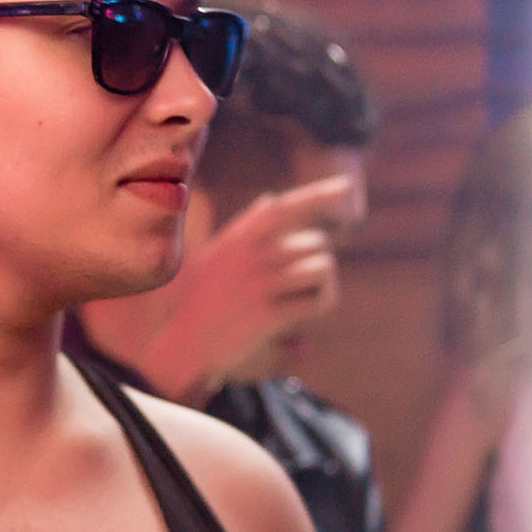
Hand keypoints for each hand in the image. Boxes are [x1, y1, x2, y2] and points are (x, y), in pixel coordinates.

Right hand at [148, 173, 358, 393]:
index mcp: (238, 237)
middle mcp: (250, 256)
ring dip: (324, 282)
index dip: (317, 195)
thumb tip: (270, 198)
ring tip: (306, 294)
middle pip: (315, 242)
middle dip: (317, 258)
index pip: (282, 207)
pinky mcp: (268, 314)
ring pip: (322, 267)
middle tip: (302, 280)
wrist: (185, 343)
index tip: (346, 188)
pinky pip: (316, 300)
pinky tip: (307, 310)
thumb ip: (245, 227)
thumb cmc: (203, 298)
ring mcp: (259, 285)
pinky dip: (321, 303)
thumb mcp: (216, 254)